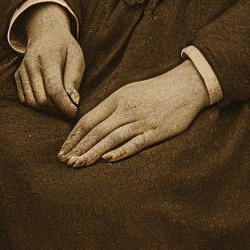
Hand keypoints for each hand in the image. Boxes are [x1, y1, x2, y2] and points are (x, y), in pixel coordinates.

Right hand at [14, 3, 83, 117]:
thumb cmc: (65, 47)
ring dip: (47, 109)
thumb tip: (74, 101)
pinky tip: (48, 98)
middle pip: (42, 99)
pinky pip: (25, 99)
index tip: (74, 112)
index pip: (54, 89)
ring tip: (59, 103)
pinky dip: (37, 104)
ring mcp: (22, 70)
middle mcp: (31, 64)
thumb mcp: (76, 56)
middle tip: (69, 107)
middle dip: (57, 109)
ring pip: (32, 102)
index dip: (65, 105)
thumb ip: (74, 78)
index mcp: (48, 58)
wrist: (45, 33)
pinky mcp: (17, 76)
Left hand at [59, 62, 208, 166]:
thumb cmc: (156, 90)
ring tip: (79, 164)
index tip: (63, 150)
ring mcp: (141, 120)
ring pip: (112, 137)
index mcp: (117, 99)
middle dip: (79, 147)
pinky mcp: (157, 131)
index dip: (74, 136)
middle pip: (97, 130)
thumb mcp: (130, 92)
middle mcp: (126, 109)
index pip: (89, 119)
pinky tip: (108, 160)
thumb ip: (112, 108)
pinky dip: (121, 151)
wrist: (187, 85)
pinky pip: (136, 142)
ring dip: (93, 152)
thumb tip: (92, 125)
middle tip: (65, 162)